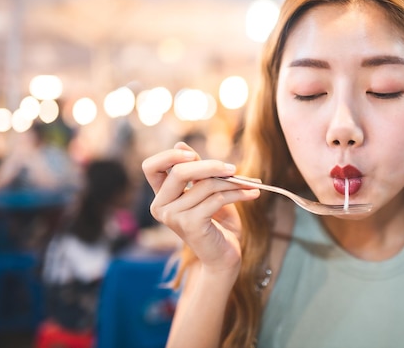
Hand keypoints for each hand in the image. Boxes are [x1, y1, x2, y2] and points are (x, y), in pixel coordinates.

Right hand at [141, 142, 259, 273]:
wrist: (225, 257)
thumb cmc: (217, 224)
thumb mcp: (207, 192)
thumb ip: (197, 172)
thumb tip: (181, 144)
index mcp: (161, 196)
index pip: (151, 167)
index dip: (169, 156)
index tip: (192, 154)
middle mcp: (161, 207)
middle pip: (180, 172)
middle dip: (210, 166)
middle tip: (233, 168)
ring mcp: (173, 217)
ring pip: (206, 185)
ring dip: (233, 183)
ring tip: (251, 184)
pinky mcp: (191, 225)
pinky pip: (217, 198)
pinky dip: (239, 194)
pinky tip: (253, 194)